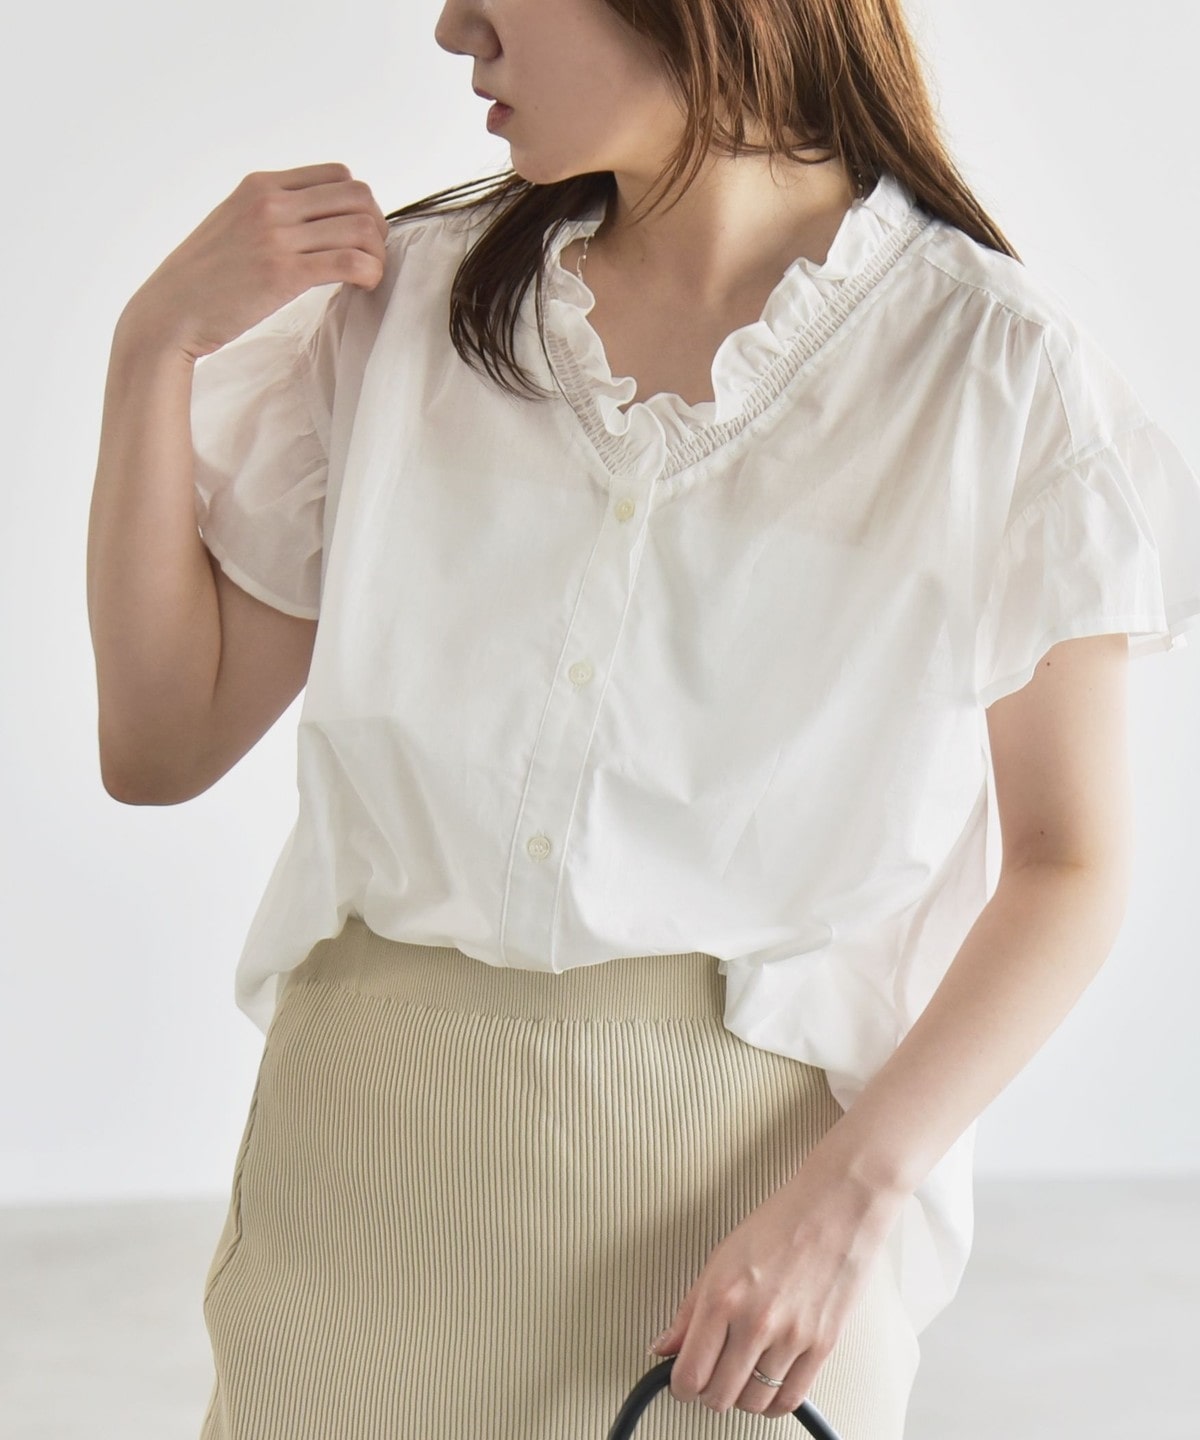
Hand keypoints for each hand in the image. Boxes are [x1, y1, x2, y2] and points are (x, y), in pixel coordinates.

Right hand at [122, 162, 390, 362]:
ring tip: (369, 276)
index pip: (337, 175)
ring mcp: (276, 236)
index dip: (360, 205)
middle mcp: (270, 203)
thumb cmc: (203, 279)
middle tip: (371, 256)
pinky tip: (365, 286)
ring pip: (360, 227)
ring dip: (377, 253)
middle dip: (376, 227)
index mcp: (260, 186)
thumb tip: (315, 221)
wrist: (170, 312)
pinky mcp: (283, 273)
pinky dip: (370, 273)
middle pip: (358, 196)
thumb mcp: (233, 224)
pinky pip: (349, 262)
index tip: (359, 234)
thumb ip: (272, 214)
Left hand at [647, 1153, 905, 1418]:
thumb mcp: (721, 1258)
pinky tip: (767, 1385)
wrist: (837, 1207)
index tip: (683, 1381)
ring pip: (754, 1403)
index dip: (681, 1386)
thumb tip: (665, 1346)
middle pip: (719, 1396)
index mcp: (723, 1296)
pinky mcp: (822, 1345)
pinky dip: (774, 1403)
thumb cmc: (781, 1223)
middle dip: (709, 1392)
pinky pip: (790, 1398)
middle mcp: (755, 1320)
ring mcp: (791, 1336)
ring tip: (740, 1376)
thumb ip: (690, 1309)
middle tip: (710, 1376)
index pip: (690, 1373)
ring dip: (741, 1397)